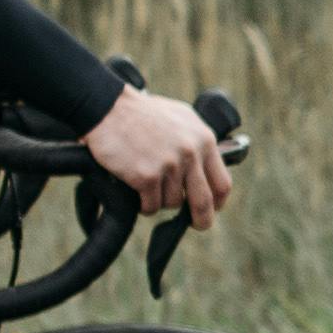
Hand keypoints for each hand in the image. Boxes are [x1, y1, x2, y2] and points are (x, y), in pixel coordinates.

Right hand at [81, 86, 233, 229]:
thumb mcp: (181, 119)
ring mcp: (170, 165)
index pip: (222, 182)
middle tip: (197, 224)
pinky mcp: (147, 176)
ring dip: (160, 200)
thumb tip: (208, 169)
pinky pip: (151, 206)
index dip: (218, 202)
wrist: (109, 108)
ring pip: (172, 203)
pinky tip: (136, 191)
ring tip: (147, 183)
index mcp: (204, 139)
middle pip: (204, 201)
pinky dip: (144, 205)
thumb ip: (197, 142)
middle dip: (201, 219)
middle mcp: (191, 153)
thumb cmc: (142, 113)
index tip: (213, 208)